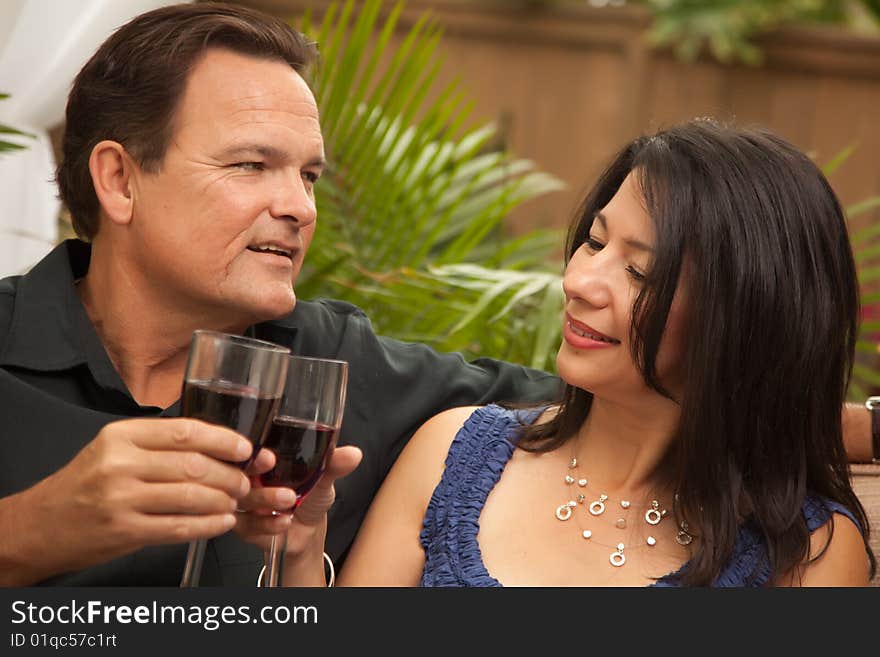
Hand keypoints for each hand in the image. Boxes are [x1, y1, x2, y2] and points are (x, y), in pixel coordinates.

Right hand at [0, 417, 252, 584]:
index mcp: (122, 436)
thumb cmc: (85, 483)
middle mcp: (121, 464)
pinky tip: (220, 522)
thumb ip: (159, 445)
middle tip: (244, 481)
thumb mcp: (114, 449)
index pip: (186, 432)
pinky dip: (208, 525)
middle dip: (229, 474)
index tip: (245, 448)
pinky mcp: (125, 531)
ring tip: (233, 501)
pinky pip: (180, 527)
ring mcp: (122, 499)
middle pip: (194, 465)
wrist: (42, 524)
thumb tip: (216, 445)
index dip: (223, 440)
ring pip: (192, 496)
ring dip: (222, 500)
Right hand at [234, 445, 362, 552]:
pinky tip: (284, 522)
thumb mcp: (324, 477)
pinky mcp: (243, 525)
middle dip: (255, 475)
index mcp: (264, 457)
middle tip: (280, 483)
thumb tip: (354, 454)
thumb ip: (333, 464)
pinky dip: (266, 524)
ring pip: (241, 498)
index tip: (269, 457)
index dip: (253, 450)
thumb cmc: (311, 497)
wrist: (308, 531)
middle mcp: (249, 476)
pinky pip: (245, 524)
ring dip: (265, 500)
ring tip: (289, 501)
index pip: (247, 447)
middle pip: (237, 471)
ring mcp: (244, 500)